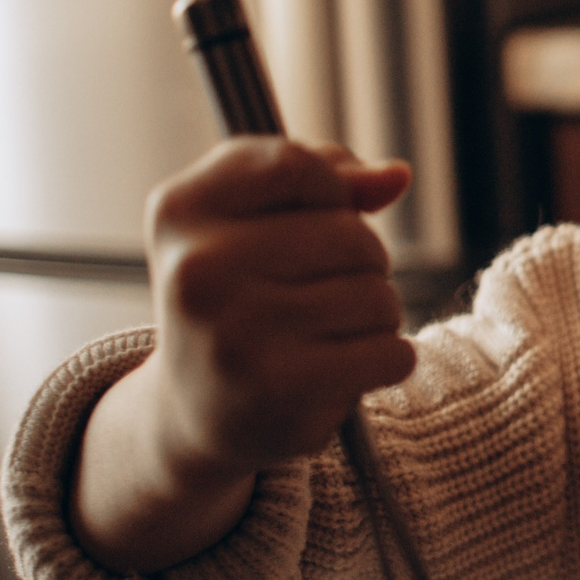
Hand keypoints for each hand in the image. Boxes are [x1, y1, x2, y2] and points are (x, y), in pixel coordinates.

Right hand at [143, 135, 415, 483]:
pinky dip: (386, 361)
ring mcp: (236, 332)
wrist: (194, 412)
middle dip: (362, 262)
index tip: (313, 221)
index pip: (300, 166)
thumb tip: (397, 175)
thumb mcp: (256, 223)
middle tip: (319, 293)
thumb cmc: (239, 299)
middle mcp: (197, 268)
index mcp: (181, 211)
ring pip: (377, 294)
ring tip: (326, 333)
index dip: (333, 192)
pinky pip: (391, 353)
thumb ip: (329, 185)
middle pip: (352, 234)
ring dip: (375, 315)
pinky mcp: (280, 390)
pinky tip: (341, 371)